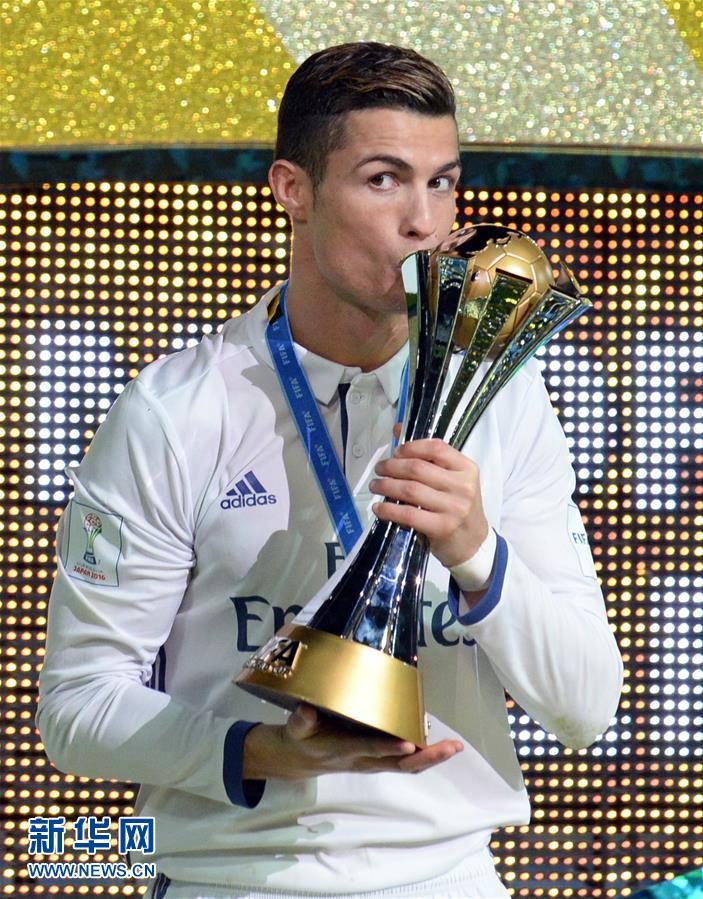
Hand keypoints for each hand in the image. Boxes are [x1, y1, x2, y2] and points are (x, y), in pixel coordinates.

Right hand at [243, 704, 462, 779]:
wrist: (300, 760)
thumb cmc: (301, 739)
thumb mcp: (296, 729)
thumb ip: (301, 720)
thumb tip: (306, 709)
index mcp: (344, 750)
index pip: (370, 749)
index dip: (389, 747)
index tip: (410, 741)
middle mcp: (363, 760)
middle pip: (400, 764)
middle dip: (427, 757)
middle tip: (451, 747)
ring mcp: (372, 763)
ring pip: (407, 766)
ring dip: (432, 758)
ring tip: (454, 747)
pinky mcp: (377, 761)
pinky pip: (404, 763)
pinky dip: (424, 756)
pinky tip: (440, 747)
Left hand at [370, 436, 488, 568]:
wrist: (472, 542)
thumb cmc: (457, 506)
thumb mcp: (452, 479)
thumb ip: (428, 457)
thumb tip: (396, 429)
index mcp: (466, 469)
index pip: (436, 448)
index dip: (411, 447)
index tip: (396, 451)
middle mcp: (463, 486)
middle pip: (418, 468)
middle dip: (392, 466)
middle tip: (379, 469)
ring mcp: (454, 508)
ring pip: (410, 490)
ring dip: (386, 486)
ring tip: (375, 486)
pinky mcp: (442, 527)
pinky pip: (408, 514)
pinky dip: (389, 510)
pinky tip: (379, 508)